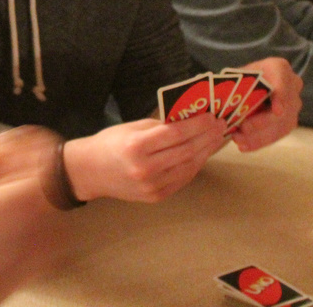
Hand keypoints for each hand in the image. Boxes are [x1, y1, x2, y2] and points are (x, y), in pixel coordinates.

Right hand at [64, 113, 226, 202]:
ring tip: (217, 139)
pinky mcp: (156, 196)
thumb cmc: (109, 143)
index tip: (212, 116)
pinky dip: (195, 165)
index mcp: (137, 146)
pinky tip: (202, 154)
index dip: (197, 124)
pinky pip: (182, 179)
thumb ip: (159, 125)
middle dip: (207, 137)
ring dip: (206, 151)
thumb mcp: (131, 127)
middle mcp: (145, 168)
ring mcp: (152, 186)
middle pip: (186, 150)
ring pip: (188, 167)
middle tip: (221, 125)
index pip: (176, 134)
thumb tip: (189, 118)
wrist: (90, 172)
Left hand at [230, 57, 301, 151]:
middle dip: (262, 121)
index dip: (281, 97)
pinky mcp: (289, 122)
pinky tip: (243, 146)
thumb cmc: (243, 78)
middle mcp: (292, 86)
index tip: (277, 111)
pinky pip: (277, 135)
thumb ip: (235, 84)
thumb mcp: (237, 76)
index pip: (283, 81)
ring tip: (238, 140)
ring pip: (281, 125)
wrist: (252, 84)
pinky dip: (259, 142)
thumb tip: (220, 97)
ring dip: (259, 136)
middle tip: (243, 128)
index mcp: (279, 68)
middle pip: (283, 108)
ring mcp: (293, 105)